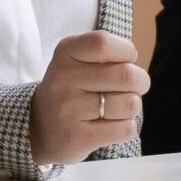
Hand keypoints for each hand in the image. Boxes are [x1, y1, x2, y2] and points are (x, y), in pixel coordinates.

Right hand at [31, 31, 147, 164]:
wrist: (39, 128)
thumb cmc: (71, 89)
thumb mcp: (77, 59)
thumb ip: (106, 53)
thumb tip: (135, 64)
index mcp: (65, 52)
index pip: (103, 43)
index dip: (126, 52)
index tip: (126, 61)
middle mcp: (63, 79)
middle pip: (126, 75)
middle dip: (140, 82)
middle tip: (134, 87)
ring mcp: (68, 110)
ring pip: (130, 104)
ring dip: (132, 106)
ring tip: (117, 108)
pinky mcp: (78, 138)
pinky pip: (125, 129)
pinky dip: (126, 127)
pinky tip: (111, 125)